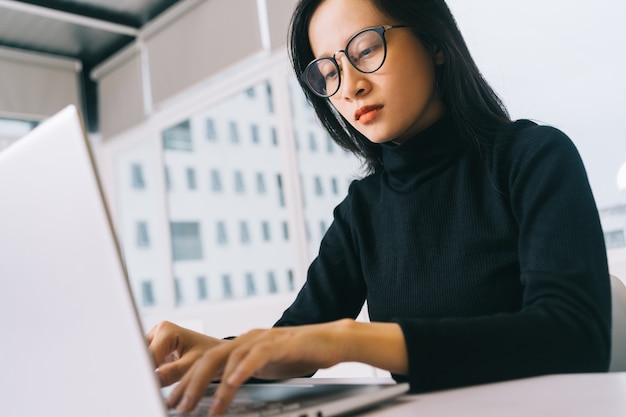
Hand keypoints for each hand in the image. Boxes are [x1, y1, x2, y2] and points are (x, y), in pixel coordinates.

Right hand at [147, 321, 224, 385]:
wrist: (219, 354)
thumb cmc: (211, 354)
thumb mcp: (192, 364)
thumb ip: (172, 372)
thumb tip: (153, 379)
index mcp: (165, 330)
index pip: (147, 355)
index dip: (144, 371)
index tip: (146, 383)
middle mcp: (157, 331)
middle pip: (142, 356)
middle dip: (144, 372)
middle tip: (149, 386)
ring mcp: (155, 341)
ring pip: (143, 361)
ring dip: (147, 373)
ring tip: (156, 382)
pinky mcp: (156, 351)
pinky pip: (147, 364)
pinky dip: (151, 374)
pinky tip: (156, 381)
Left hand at [167, 321, 349, 413]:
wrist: (333, 340)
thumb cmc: (301, 354)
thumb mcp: (266, 366)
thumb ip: (244, 373)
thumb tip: (224, 389)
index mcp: (242, 343)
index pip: (206, 360)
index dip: (187, 379)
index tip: (174, 399)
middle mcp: (249, 338)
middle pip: (210, 358)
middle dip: (191, 383)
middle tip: (179, 405)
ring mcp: (264, 339)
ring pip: (230, 358)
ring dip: (214, 384)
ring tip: (206, 407)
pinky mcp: (282, 343)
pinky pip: (258, 355)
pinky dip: (243, 369)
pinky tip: (233, 382)